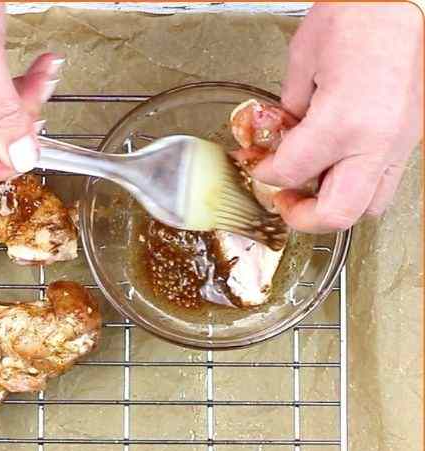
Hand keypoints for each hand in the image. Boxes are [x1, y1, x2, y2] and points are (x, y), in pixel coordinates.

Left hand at [252, 4, 422, 231]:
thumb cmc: (360, 16)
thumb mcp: (304, 61)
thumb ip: (289, 109)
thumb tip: (279, 135)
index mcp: (343, 122)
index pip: (290, 173)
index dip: (264, 172)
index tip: (257, 164)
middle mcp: (377, 141)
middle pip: (338, 213)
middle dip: (303, 216)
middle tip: (283, 201)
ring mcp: (401, 142)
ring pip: (371, 205)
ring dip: (335, 205)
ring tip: (310, 188)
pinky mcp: (413, 137)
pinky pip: (385, 178)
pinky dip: (357, 182)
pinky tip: (336, 164)